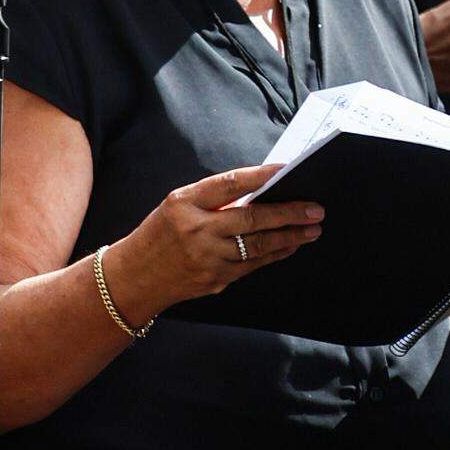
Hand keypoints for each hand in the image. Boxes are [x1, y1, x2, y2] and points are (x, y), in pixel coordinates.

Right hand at [113, 164, 324, 319]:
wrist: (134, 277)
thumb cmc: (160, 234)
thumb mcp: (178, 205)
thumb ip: (215, 198)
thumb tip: (263, 190)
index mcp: (185, 203)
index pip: (231, 184)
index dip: (262, 175)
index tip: (288, 170)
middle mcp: (196, 230)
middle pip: (252, 219)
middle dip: (288, 214)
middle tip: (315, 209)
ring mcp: (207, 258)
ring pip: (258, 246)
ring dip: (289, 237)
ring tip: (311, 229)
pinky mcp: (215, 279)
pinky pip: (253, 265)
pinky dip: (275, 255)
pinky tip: (290, 246)